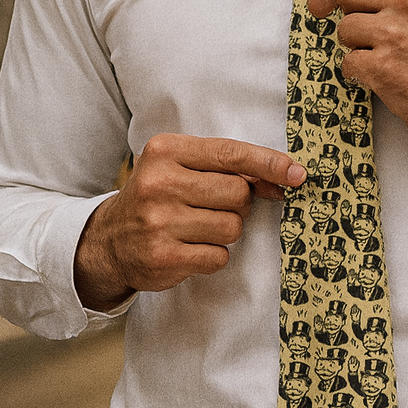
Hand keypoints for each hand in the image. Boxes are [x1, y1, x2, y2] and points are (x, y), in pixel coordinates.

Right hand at [73, 133, 304, 310]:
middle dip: (239, 203)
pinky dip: (213, 255)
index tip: (297, 174)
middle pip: (238, 193)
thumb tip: (285, 179)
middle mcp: (160, 183)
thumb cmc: (158, 196)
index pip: (230, 153)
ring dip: (226, 230)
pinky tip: (190, 248)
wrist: (110, 240)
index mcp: (165, 150)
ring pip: (232, 227)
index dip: (269, 163)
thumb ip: (227, 167)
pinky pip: (218, 256)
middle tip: (215, 206)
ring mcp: (159, 222)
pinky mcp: (163, 257)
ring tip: (198, 227)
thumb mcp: (181, 167)